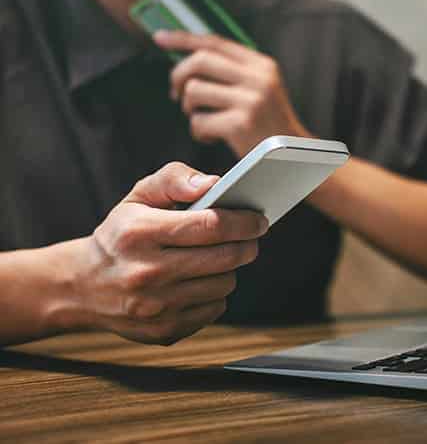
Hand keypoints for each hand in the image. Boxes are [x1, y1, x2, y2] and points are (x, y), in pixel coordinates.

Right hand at [71, 162, 267, 344]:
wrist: (83, 285)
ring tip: (217, 257)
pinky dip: (215, 292)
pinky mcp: (164, 330)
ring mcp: (156, 307)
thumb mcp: (138, 196)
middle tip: (251, 236)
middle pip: (225, 257)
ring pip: (224, 284)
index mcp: (139, 233)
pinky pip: (214, 308)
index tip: (259, 219)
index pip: (210, 225)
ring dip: (229, 268)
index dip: (243, 221)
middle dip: (247, 244)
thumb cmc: (120, 234)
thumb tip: (213, 184)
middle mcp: (146, 272)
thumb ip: (174, 179)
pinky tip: (200, 281)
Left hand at [154, 31, 310, 157]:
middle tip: (176, 94)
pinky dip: (198, 132)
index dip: (184, 39)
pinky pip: (198, 121)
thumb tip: (190, 61)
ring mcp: (250, 100)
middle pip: (200, 61)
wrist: (294, 159)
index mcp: (261, 65)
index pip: (216, 42)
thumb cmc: (268, 127)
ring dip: (189, 109)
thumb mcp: (260, 90)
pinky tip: (211, 138)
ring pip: (194, 91)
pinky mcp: (241, 124)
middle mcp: (258, 78)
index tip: (160, 38)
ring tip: (201, 120)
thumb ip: (233, 73)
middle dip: (178, 76)